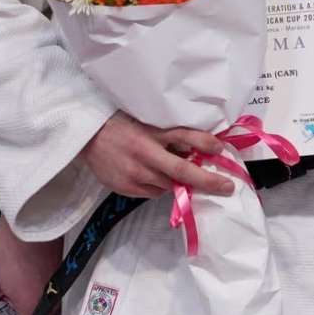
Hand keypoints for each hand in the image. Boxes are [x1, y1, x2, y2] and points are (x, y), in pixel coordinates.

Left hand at [0, 223, 61, 314]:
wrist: (30, 223)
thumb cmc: (8, 252)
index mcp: (32, 309)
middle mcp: (50, 302)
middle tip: (13, 312)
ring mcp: (58, 287)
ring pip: (50, 308)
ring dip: (38, 305)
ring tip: (19, 293)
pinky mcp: (62, 273)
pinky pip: (53, 292)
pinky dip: (43, 291)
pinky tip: (28, 279)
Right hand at [79, 111, 233, 197]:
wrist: (86, 137)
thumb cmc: (119, 125)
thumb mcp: (144, 122)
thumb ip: (166, 135)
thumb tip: (196, 149)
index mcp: (150, 132)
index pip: (183, 136)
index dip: (204, 142)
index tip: (221, 148)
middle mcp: (144, 153)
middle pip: (182, 170)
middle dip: (208, 181)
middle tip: (227, 187)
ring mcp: (135, 173)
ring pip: (169, 185)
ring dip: (181, 184)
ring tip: (186, 180)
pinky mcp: (127, 187)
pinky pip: (153, 193)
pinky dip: (160, 187)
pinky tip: (155, 178)